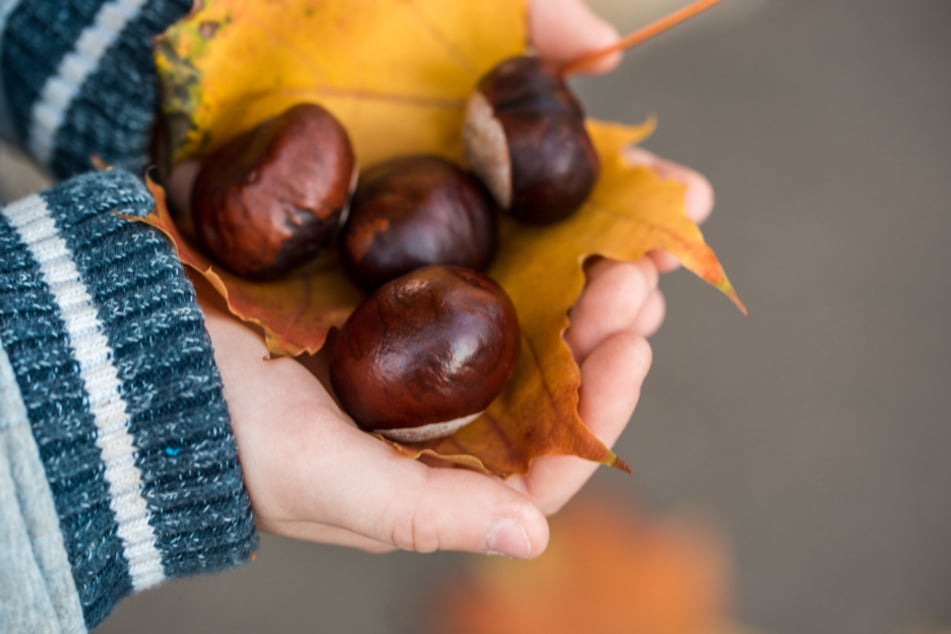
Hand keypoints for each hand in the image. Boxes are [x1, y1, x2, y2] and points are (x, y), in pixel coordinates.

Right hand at [191, 0, 713, 558]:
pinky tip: (555, 226)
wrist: (146, 352)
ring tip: (620, 251)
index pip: (543, 461)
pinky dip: (523, 254)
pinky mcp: (402, 304)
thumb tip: (532, 538)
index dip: (598, 408)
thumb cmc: (227, 431)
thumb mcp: (322, 482)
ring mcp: (424, 359)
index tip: (632, 350)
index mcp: (435, 476)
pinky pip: (482, 281)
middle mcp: (441, 422)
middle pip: (547, 388)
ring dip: (577, 293)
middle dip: (601, 337)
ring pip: (526, 331)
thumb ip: (423, 514)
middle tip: (637, 281)